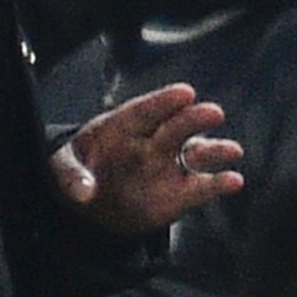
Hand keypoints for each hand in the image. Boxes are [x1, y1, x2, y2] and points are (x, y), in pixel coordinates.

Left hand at [52, 83, 241, 238]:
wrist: (91, 203)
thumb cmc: (78, 171)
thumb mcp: (62, 169)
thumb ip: (72, 177)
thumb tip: (84, 193)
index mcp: (124, 125)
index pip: (146, 110)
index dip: (165, 101)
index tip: (185, 93)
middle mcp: (153, 141)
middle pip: (176, 126)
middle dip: (195, 119)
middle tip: (213, 113)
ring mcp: (169, 166)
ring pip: (196, 153)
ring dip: (215, 151)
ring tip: (233, 150)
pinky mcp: (180, 194)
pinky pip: (203, 187)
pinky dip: (219, 184)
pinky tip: (234, 181)